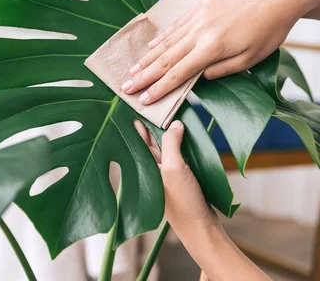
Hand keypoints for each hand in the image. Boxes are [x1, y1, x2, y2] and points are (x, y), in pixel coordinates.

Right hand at [122, 0, 305, 104]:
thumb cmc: (268, 33)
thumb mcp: (249, 59)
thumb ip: (220, 71)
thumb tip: (196, 78)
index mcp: (213, 47)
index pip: (179, 73)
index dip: (159, 88)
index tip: (143, 99)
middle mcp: (200, 31)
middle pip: (166, 58)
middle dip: (144, 75)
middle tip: (125, 87)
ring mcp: (198, 16)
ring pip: (166, 42)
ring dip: (147, 58)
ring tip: (132, 70)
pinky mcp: (200, 6)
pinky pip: (175, 25)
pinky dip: (161, 37)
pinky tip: (149, 47)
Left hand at [135, 119, 270, 280]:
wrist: (200, 228)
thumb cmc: (183, 201)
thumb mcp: (175, 168)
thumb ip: (171, 144)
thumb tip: (175, 124)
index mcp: (145, 166)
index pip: (138, 139)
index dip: (136, 123)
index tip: (133, 106)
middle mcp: (153, 170)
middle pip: (148, 142)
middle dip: (147, 125)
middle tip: (147, 106)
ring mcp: (166, 175)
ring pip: (163, 149)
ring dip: (164, 133)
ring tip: (163, 115)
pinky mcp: (180, 179)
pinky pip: (176, 156)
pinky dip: (178, 145)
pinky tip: (181, 137)